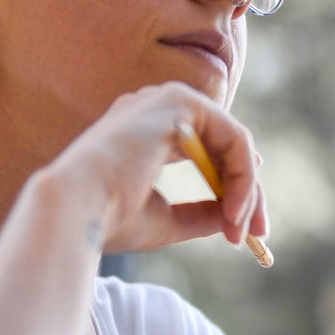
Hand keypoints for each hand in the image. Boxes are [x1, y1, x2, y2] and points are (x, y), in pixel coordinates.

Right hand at [43, 81, 266, 253]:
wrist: (77, 209)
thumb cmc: (108, 218)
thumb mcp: (165, 221)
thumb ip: (199, 215)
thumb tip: (233, 218)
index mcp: (144, 131)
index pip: (204, 149)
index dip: (232, 182)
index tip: (245, 223)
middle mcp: (156, 108)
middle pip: (223, 144)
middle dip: (247, 191)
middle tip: (258, 234)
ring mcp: (167, 100)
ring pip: (233, 142)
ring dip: (247, 189)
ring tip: (242, 230)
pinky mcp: (181, 102)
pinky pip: (233, 138)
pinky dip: (243, 177)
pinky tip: (236, 209)